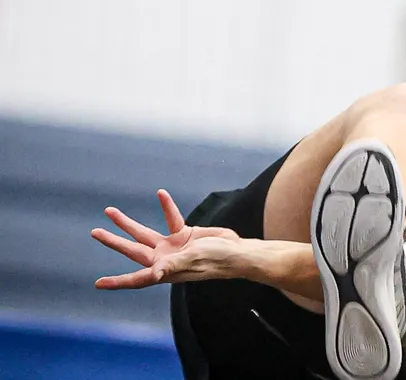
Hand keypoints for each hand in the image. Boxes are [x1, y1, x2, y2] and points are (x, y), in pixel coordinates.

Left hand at [91, 189, 241, 289]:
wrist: (236, 251)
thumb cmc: (216, 260)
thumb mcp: (193, 261)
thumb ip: (172, 265)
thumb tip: (154, 274)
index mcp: (164, 271)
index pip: (137, 278)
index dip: (118, 282)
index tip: (99, 284)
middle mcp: (164, 259)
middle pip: (132, 249)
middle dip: (114, 241)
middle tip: (95, 232)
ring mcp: (173, 246)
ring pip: (144, 233)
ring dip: (128, 223)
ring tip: (111, 212)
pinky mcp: (184, 234)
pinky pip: (171, 218)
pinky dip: (166, 207)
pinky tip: (160, 194)